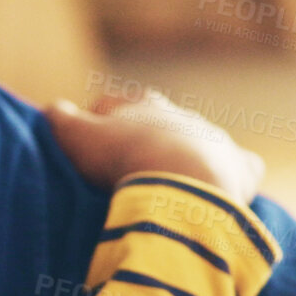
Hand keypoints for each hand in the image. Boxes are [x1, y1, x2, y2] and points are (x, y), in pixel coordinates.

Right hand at [47, 89, 265, 202]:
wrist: (181, 182)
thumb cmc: (124, 158)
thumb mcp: (77, 136)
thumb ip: (60, 119)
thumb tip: (51, 109)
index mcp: (141, 103)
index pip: (111, 106)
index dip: (95, 126)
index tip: (86, 152)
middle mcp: (181, 115)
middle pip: (156, 125)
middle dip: (142, 143)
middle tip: (126, 175)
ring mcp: (214, 139)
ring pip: (198, 143)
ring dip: (185, 161)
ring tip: (169, 191)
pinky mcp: (241, 166)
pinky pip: (244, 165)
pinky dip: (236, 174)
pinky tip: (225, 191)